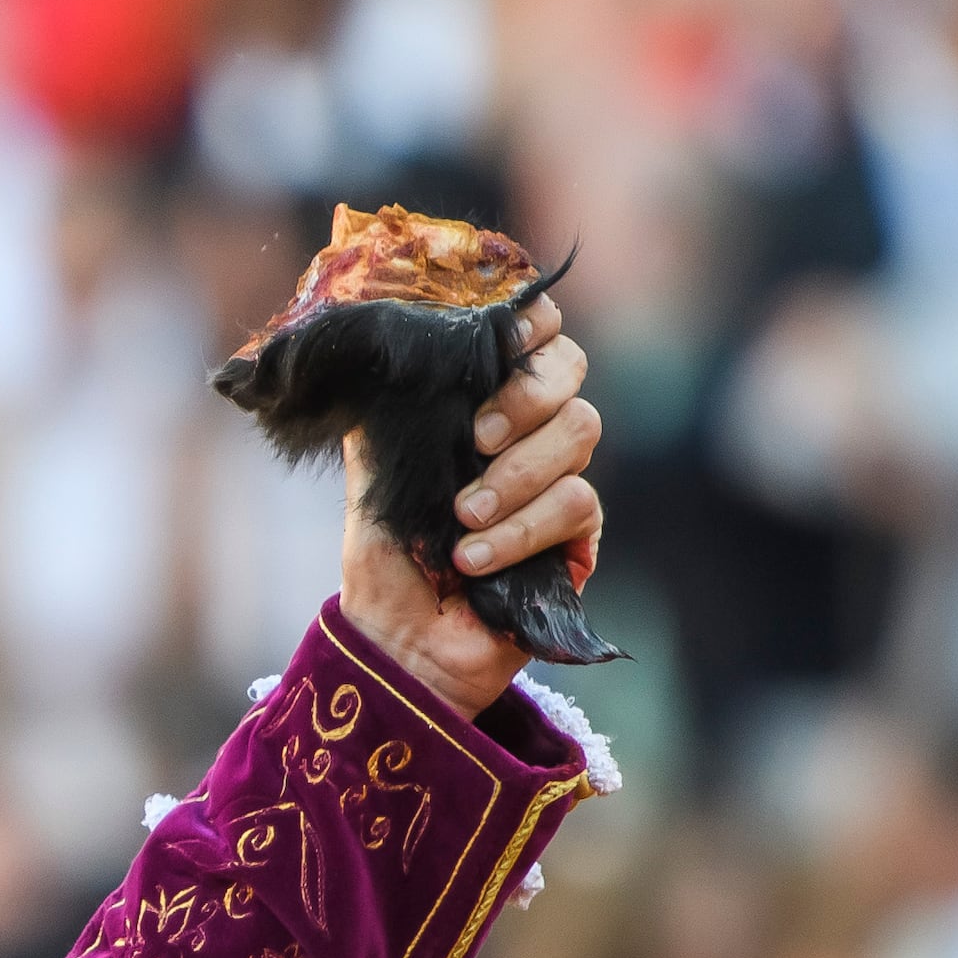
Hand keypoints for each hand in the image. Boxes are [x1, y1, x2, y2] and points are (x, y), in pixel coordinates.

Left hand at [336, 294, 606, 717]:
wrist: (399, 637)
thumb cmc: (387, 554)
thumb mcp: (376, 471)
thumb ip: (389, 412)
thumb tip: (390, 354)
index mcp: (484, 401)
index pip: (534, 332)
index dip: (532, 321)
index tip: (505, 334)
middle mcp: (529, 430)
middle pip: (570, 369)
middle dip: (527, 394)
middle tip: (478, 437)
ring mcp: (561, 478)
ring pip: (580, 430)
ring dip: (516, 475)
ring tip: (463, 516)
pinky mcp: (581, 533)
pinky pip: (577, 503)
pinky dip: (521, 530)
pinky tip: (475, 558)